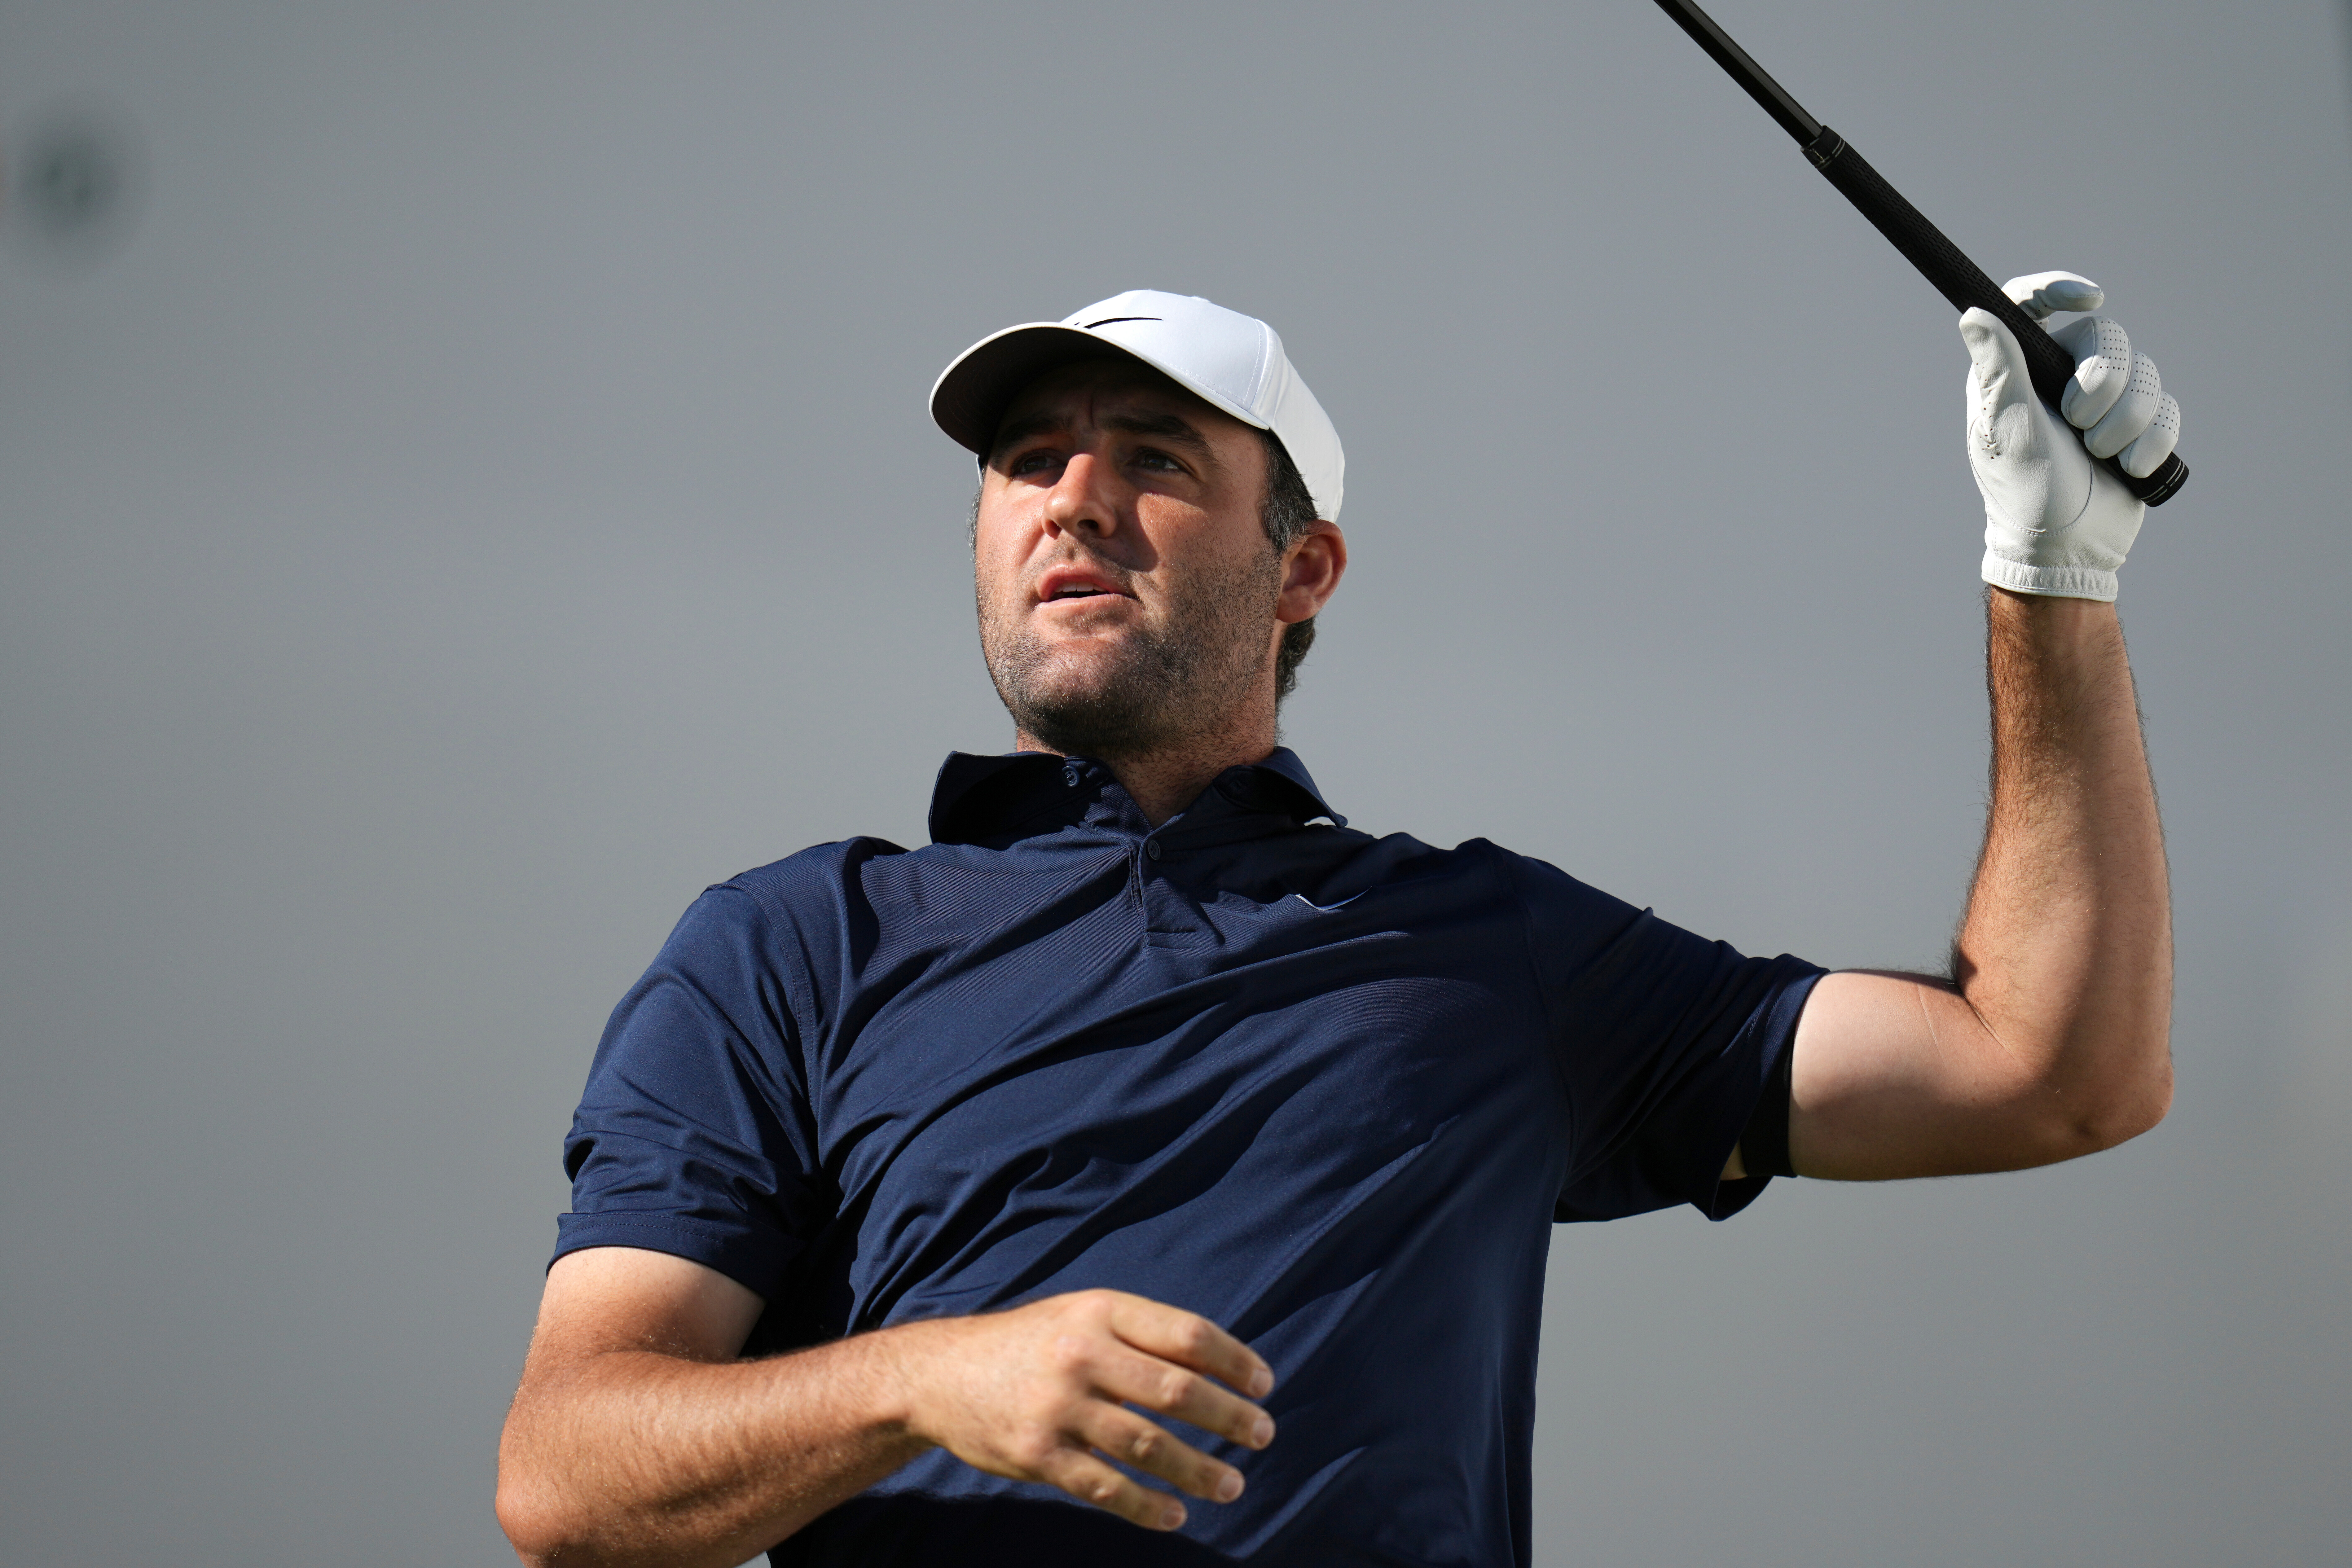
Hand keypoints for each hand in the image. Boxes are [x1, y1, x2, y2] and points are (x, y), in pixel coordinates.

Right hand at [883, 1289, 1275, 1532]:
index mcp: (1099, 1310)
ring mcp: (1058, 1407)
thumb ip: (1144, 1336)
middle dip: (1230, 1418)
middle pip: (1177, 1391)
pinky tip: (1175, 1514)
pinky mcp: (1037, 1455)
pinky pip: (1105, 1488)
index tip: (1264, 1385)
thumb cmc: (1032, 1343)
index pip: (1187, 1334)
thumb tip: (1223, 1367)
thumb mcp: (1083, 1316)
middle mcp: (1081, 1354)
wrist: (942, 1374)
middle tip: (1263, 1435)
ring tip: (1232, 1484)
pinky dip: (1146, 1506)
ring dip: (1198, 1470)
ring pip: (1148, 1446)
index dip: (1234, 1361)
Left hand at [1959, 270, 2182, 601]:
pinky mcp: (2138, 425)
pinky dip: (2151, 441)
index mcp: (2021, 370)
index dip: (2058, 288)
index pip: (2031, 304)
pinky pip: (2166, 409)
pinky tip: (2128, 467)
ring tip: (2099, 455)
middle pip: (2108, 337)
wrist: (2066, 546)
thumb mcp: (2007, 427)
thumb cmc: (2025, 490)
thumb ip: (1998, 368)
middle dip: (2104, 385)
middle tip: (2079, 425)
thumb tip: (1973, 313)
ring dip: (2126, 421)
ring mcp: (2105, 400)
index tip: (2089, 299)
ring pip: (2145, 372)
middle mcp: (2061, 376)